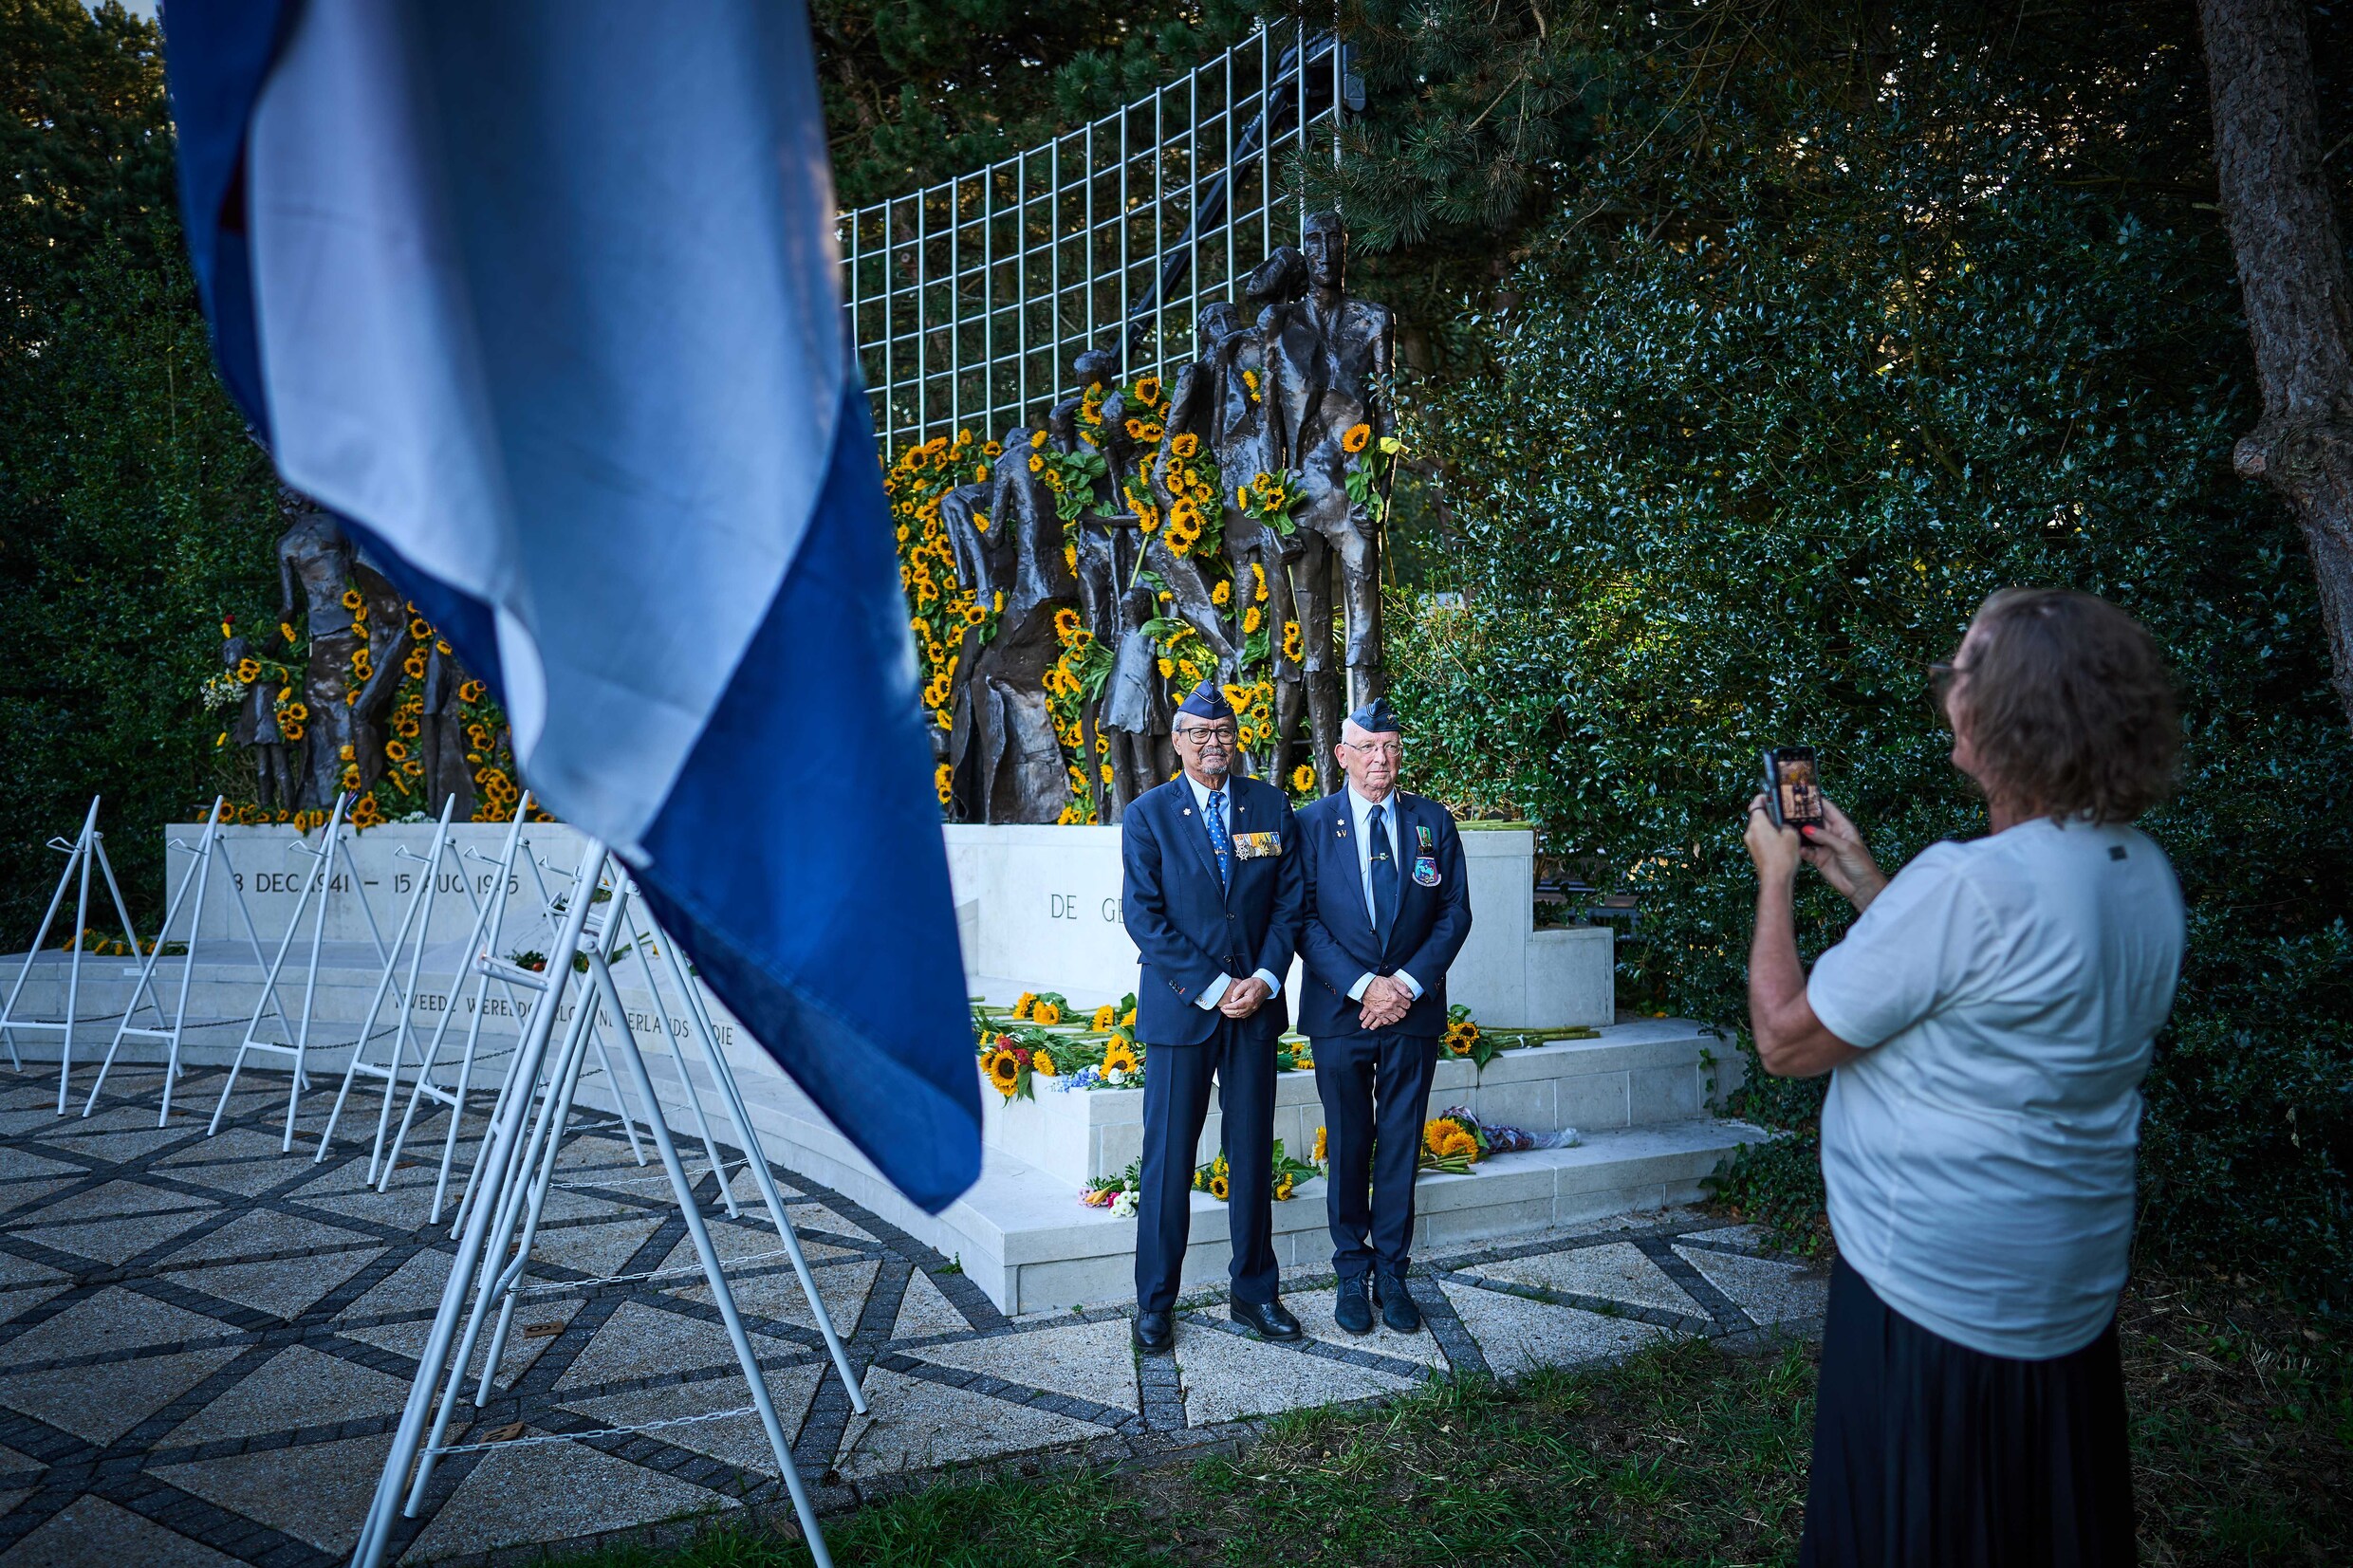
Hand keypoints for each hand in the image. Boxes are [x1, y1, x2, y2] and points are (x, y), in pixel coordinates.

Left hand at [1220, 975, 1269, 1018]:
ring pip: (1241, 1015)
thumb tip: (1232, 999)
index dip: (1229, 1007)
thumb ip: (1237, 991)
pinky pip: (1245, 1015)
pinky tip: (1233, 1013)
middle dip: (1228, 1012)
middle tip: (1222, 1009)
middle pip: (1238, 1012)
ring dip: (1232, 1014)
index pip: (1237, 1006)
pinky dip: (1238, 1015)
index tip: (1223, 1006)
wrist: (1265, 985)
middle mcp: (1252, 1006)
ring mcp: (1253, 1008)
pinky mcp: (1254, 1009)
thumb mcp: (1245, 983)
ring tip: (1225, 1011)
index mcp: (1250, 1000)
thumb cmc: (1255, 983)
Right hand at [1357, 975, 1410, 1029]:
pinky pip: (1386, 1022)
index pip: (1407, 1005)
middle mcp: (1391, 1006)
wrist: (1365, 986)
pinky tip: (1389, 1018)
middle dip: (1403, 1010)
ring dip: (1396, 1016)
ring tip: (1396, 1013)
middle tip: (1401, 1007)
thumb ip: (1402, 989)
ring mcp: (1384, 1011)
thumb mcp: (1392, 982)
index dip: (1407, 1003)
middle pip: (1402, 1014)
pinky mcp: (1378, 1014)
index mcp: (1396, 998)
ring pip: (1395, 1019)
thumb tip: (1410, 995)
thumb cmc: (1378, 983)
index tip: (1405, 1002)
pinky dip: (1388, 1021)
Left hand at [1744, 793, 1802, 883]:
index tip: (1772, 796)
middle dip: (1769, 812)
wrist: (1775, 879)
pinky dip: (1768, 834)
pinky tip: (1781, 838)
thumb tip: (1782, 824)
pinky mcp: (1754, 851)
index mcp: (1757, 824)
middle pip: (1757, 815)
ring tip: (1784, 825)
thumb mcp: (1791, 834)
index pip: (1756, 804)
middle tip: (1783, 810)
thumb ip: (1785, 824)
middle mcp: (1750, 831)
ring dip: (1769, 824)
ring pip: (1759, 827)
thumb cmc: (1783, 856)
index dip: (1764, 798)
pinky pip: (1760, 837)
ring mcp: (1750, 842)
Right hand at [1797, 796, 1887, 911]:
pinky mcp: (1818, 858)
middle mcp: (1832, 834)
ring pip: (1809, 835)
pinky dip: (1800, 848)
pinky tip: (1793, 846)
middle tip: (1788, 810)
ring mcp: (1824, 846)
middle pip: (1816, 821)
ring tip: (1786, 826)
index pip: (1828, 810)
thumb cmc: (1860, 864)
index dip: (1817, 802)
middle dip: (1804, 816)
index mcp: (1842, 827)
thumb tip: (1806, 828)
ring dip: (1799, 832)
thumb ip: (1825, 837)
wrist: (1861, 887)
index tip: (1804, 794)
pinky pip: (1806, 851)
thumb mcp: (1845, 847)